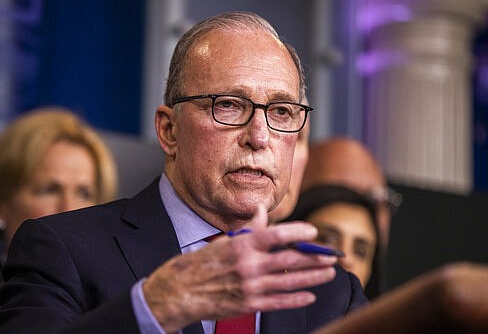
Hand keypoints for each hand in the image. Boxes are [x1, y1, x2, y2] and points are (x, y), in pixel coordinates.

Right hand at [142, 205, 337, 332]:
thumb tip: (263, 208)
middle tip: (332, 256)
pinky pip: (278, 302)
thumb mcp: (226, 241)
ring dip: (313, 277)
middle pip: (290, 260)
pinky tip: (310, 295)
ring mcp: (250, 286)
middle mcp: (248, 265)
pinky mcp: (249, 304)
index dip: (298, 233)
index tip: (313, 232)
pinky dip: (296, 299)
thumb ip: (250, 227)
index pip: (277, 235)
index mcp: (242, 245)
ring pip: (289, 282)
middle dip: (315, 258)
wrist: (182, 291)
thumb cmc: (204, 263)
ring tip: (329, 273)